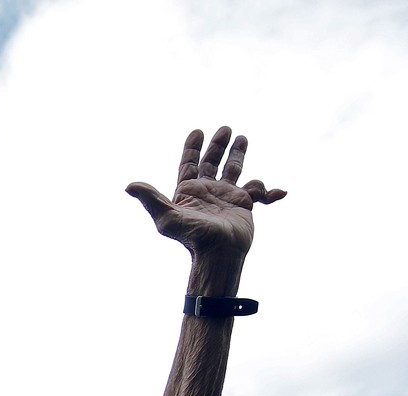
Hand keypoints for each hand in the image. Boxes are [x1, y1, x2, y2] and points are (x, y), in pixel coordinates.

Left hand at [125, 126, 284, 257]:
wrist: (219, 254)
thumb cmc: (192, 237)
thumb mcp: (166, 217)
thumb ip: (150, 199)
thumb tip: (129, 186)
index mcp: (189, 191)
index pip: (190, 164)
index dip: (193, 148)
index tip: (198, 131)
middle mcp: (208, 192)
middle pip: (212, 162)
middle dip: (218, 145)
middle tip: (225, 129)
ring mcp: (226, 197)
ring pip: (234, 170)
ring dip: (238, 155)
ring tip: (243, 138)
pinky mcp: (244, 206)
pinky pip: (259, 192)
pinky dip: (269, 191)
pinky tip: (278, 193)